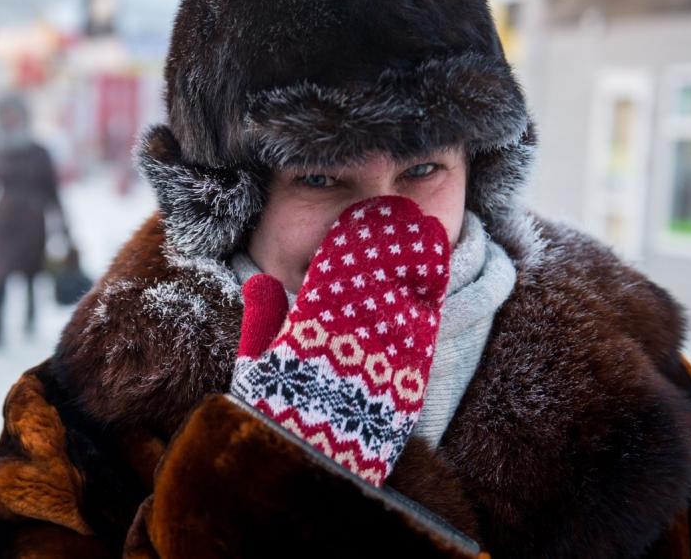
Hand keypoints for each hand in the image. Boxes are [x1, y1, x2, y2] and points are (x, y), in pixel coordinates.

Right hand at [231, 196, 450, 487]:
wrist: (312, 475)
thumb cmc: (276, 421)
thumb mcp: (255, 371)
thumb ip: (259, 322)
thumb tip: (258, 281)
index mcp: (309, 334)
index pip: (335, 272)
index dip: (352, 241)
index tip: (362, 217)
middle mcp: (351, 342)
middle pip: (380, 279)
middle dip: (393, 244)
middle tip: (406, 216)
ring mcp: (384, 364)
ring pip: (409, 303)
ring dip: (420, 266)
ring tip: (430, 237)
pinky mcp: (408, 389)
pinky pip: (424, 341)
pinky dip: (431, 308)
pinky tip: (435, 289)